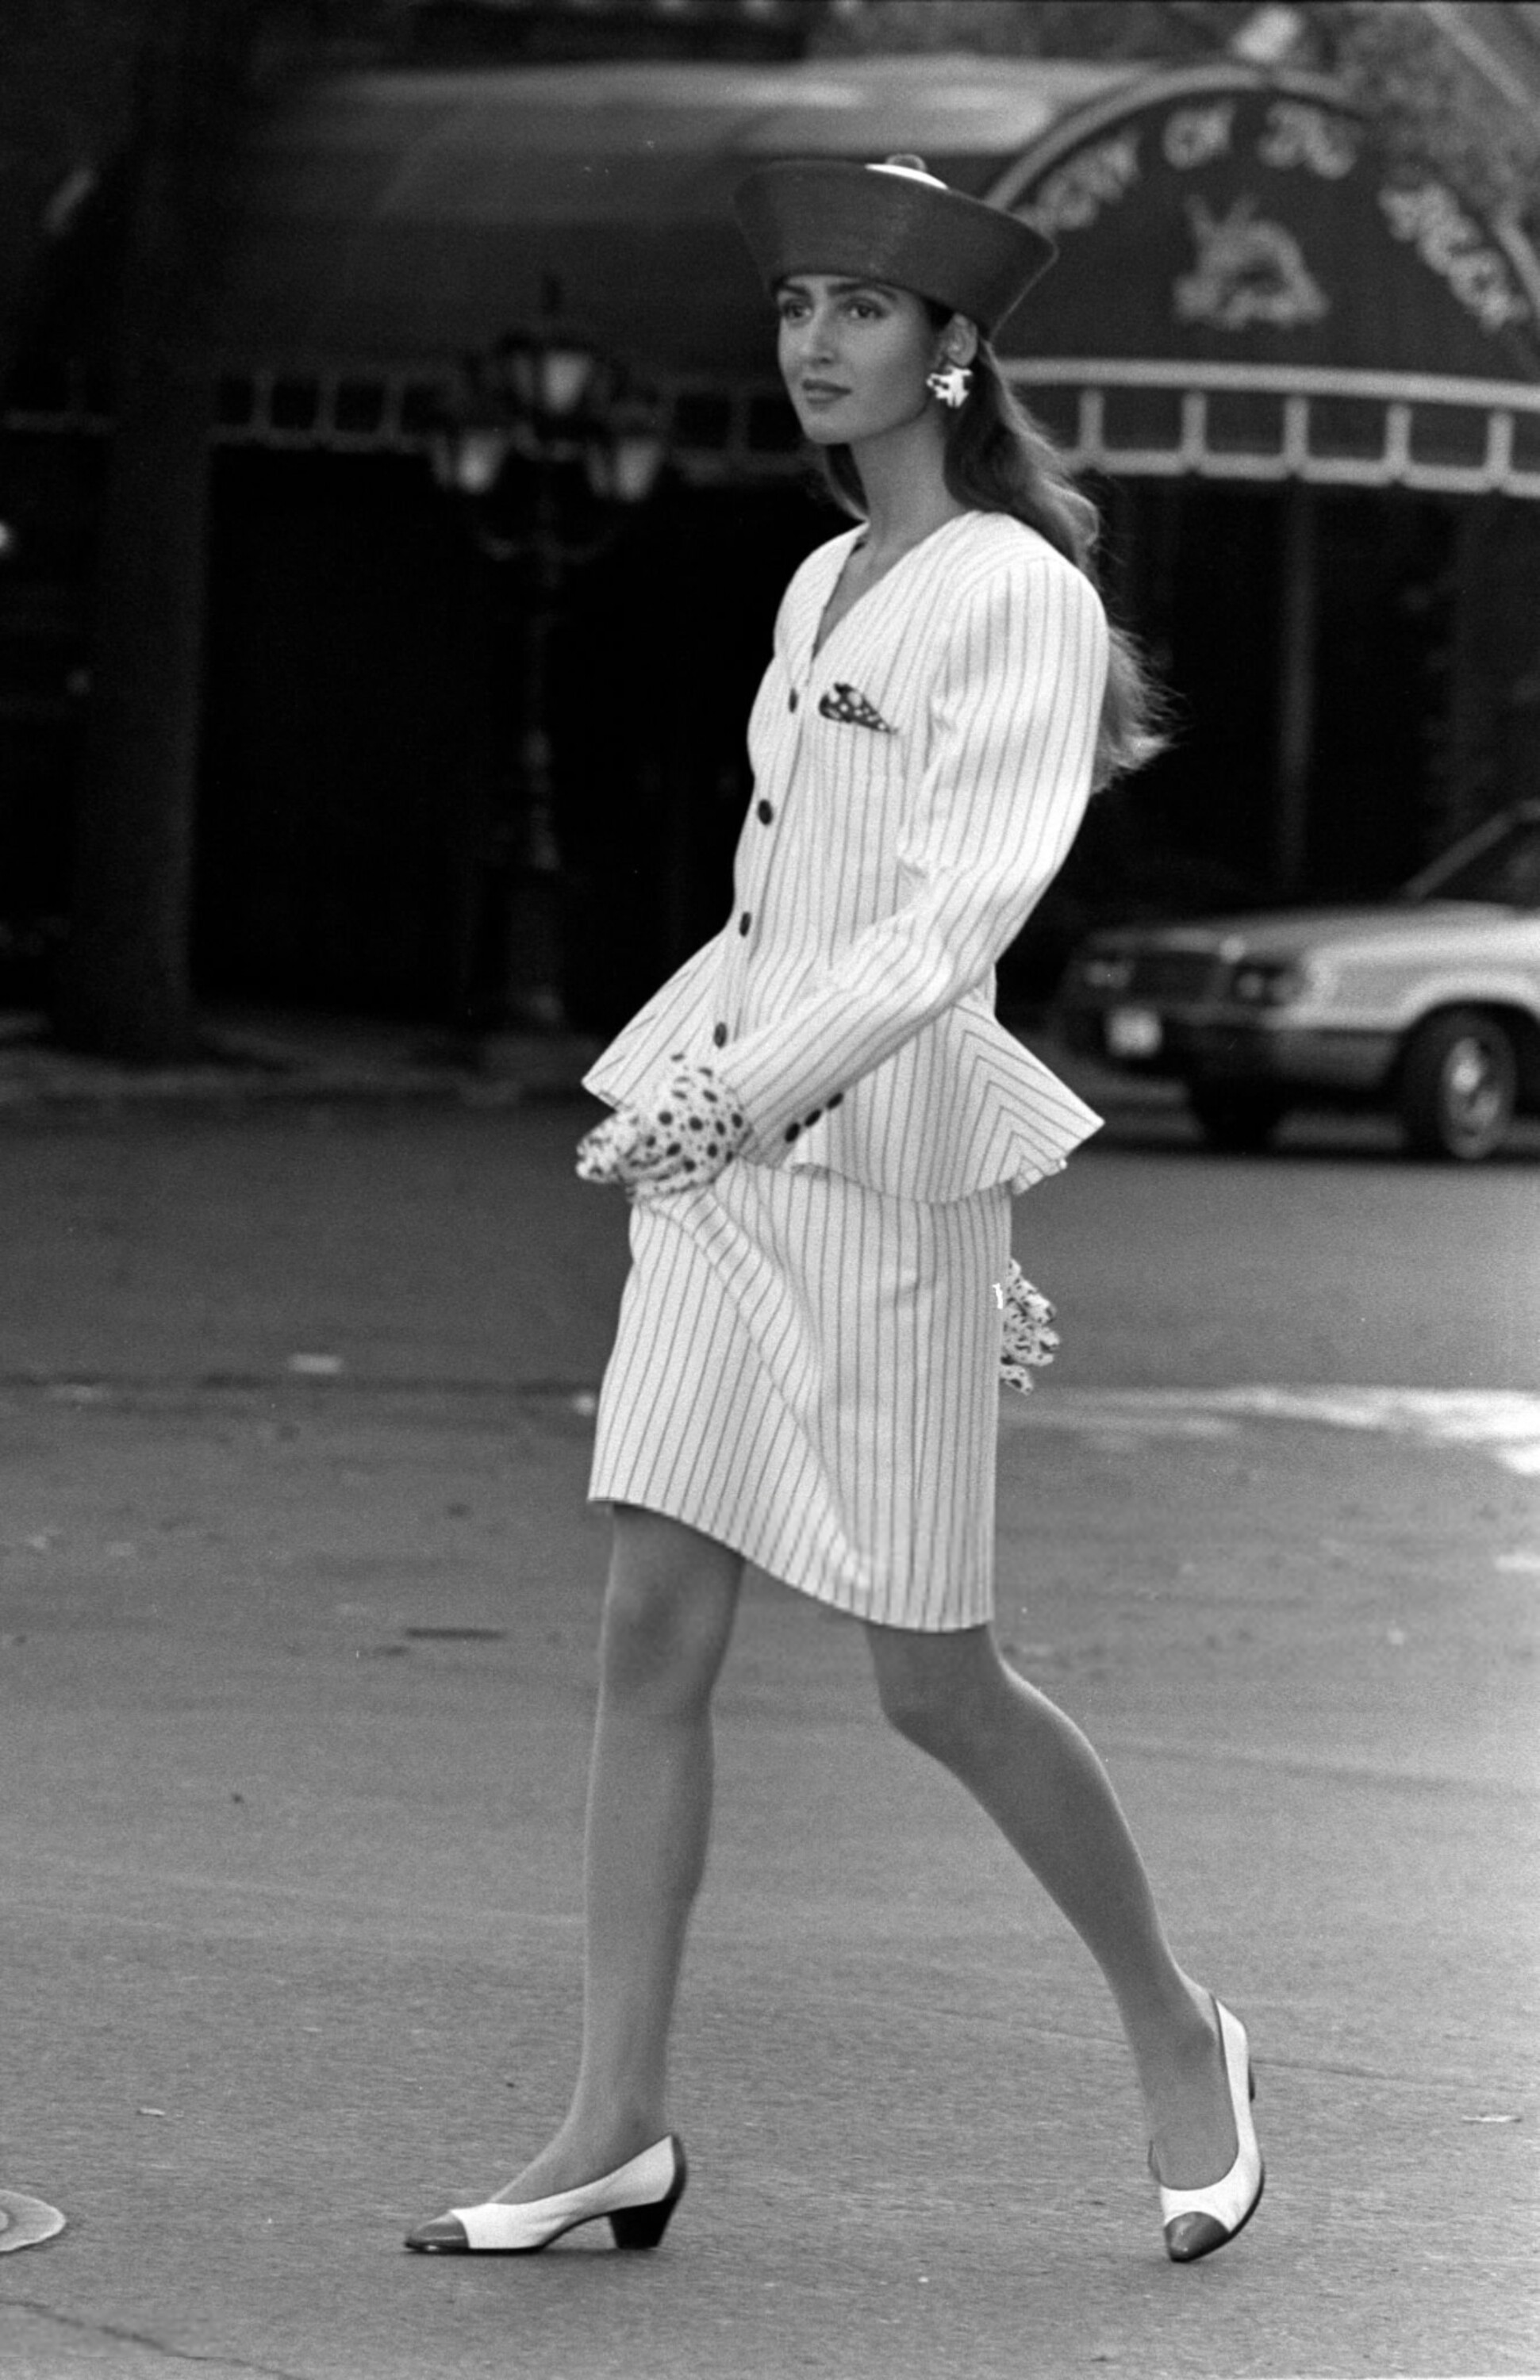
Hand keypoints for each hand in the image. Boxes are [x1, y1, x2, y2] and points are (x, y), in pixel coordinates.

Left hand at [576, 1059, 749, 1196]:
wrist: (743, 1091)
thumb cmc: (698, 1082)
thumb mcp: (661, 1088)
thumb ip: (635, 1113)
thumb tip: (604, 1137)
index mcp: (660, 1117)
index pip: (618, 1142)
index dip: (598, 1150)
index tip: (582, 1153)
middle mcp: (673, 1141)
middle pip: (627, 1163)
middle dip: (603, 1167)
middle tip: (585, 1170)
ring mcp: (689, 1159)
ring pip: (644, 1177)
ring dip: (621, 1178)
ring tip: (608, 1177)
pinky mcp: (702, 1171)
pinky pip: (667, 1188)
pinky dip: (645, 1191)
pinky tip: (630, 1191)